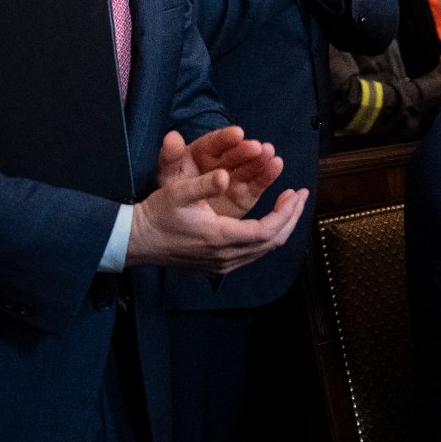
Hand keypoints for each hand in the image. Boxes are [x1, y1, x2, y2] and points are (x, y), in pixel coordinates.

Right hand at [127, 139, 307, 272]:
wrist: (139, 240)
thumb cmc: (158, 214)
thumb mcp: (176, 193)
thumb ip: (202, 184)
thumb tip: (224, 176)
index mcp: (220, 237)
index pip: (267, 231)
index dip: (286, 213)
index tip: (296, 192)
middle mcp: (226, 256)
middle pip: (272, 242)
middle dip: (291, 217)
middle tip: (301, 195)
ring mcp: (224, 264)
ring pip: (265, 249)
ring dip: (282, 225)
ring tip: (290, 202)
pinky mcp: (220, 265)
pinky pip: (255, 251)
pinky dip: (269, 234)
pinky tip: (271, 217)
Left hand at [158, 127, 281, 218]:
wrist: (174, 225)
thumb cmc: (170, 196)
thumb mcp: (167, 176)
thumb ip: (170, 157)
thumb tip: (172, 137)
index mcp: (201, 153)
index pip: (215, 143)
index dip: (226, 138)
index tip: (237, 134)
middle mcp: (222, 162)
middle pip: (237, 154)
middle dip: (248, 150)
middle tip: (257, 148)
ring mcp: (236, 177)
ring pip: (251, 166)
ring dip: (262, 160)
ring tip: (271, 156)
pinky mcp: (246, 193)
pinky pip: (258, 182)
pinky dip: (268, 174)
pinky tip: (276, 166)